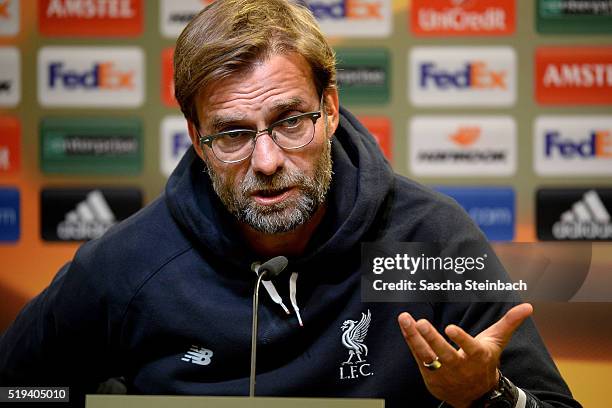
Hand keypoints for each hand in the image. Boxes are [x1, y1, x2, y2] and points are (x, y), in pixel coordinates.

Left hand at [397, 303, 532, 407]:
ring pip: (427, 354)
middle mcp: (459, 366)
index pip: (469, 348)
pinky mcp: (430, 374)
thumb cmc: (484, 361)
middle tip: (421, 323)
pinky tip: (404, 324)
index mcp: (477, 357)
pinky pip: (418, 355)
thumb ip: (509, 323)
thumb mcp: (496, 342)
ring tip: (405, 318)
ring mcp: (443, 372)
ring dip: (414, 337)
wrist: (475, 395)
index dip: (460, 339)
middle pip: (444, 352)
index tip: (450, 327)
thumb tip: (528, 306)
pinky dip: (410, 340)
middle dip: (432, 338)